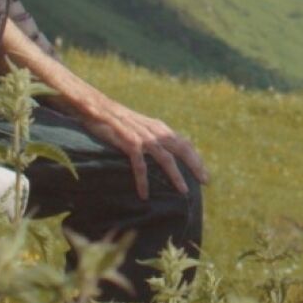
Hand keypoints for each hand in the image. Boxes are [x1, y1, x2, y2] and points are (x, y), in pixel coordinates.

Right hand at [73, 91, 209, 200]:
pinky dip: (143, 180)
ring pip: (165, 158)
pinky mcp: (129, 142)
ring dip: (175, 175)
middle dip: (195, 166)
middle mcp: (155, 131)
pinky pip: (139, 165)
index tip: (204, 174)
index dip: (196, 158)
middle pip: (181, 149)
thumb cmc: (118, 121)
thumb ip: (153, 138)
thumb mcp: (141, 127)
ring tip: (183, 191)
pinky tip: (144, 194)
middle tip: (205, 182)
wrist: (97, 108)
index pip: (184, 143)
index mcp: (159, 128)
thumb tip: (166, 154)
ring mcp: (142, 136)